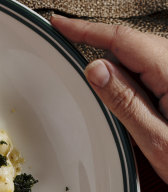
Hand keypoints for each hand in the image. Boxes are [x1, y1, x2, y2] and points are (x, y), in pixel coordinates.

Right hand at [51, 15, 167, 183]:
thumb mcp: (156, 139)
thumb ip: (125, 102)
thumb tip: (96, 70)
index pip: (124, 40)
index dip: (87, 30)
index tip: (63, 25)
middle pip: (132, 46)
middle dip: (100, 50)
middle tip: (74, 61)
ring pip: (141, 59)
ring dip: (119, 71)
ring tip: (110, 99)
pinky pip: (151, 71)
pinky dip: (133, 80)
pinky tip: (130, 102)